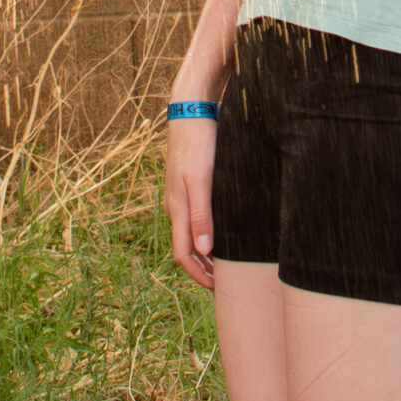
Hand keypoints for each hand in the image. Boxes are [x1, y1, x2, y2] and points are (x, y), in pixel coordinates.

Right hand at [165, 116, 216, 290]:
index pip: (182, 255)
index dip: (198, 275)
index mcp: (177, 209)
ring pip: (189, 234)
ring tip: (225, 264)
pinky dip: (206, 233)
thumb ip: (203, 216)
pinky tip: (222, 231)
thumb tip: (205, 252)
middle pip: (185, 248)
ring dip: (204, 253)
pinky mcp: (188, 184)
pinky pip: (194, 218)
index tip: (217, 290)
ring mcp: (180, 195)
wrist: (190, 111)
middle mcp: (176, 206)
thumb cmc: (198, 144)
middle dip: (201, 269)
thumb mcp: (201, 181)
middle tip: (223, 283)